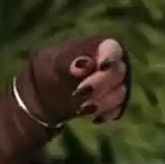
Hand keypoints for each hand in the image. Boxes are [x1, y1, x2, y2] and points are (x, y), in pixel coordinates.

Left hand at [17, 35, 131, 124]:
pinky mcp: (114, 102)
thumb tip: (83, 64)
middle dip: (100, 84)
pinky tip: (93, 117)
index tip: (102, 66)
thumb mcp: (52, 63)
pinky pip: (118, 109)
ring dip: (102, 102)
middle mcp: (112, 63)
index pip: (112, 48)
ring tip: (81, 108)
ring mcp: (115, 83)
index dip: (110, 57)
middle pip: (118, 72)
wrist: (44, 94)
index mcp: (98, 46)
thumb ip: (68, 62)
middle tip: (79, 93)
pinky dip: (106, 113)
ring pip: (120, 92)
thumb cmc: (48, 69)